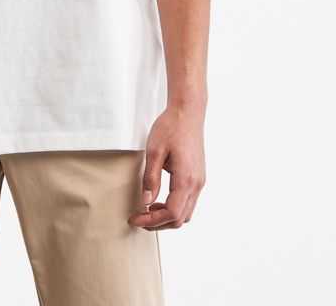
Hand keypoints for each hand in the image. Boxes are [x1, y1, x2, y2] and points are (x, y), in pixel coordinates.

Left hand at [127, 104, 205, 229]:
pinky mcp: (198, 176)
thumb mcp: (154, 151)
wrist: (188, 112)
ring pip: (186, 213)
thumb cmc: (171, 127)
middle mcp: (197, 184)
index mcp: (186, 179)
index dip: (152, 221)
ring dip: (167, 217)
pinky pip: (188, 201)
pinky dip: (174, 207)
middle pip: (180, 218)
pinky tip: (160, 200)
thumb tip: (146, 201)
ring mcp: (200, 181)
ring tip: (148, 210)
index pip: (171, 213)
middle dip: (158, 223)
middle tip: (139, 219)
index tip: (135, 219)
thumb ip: (151, 178)